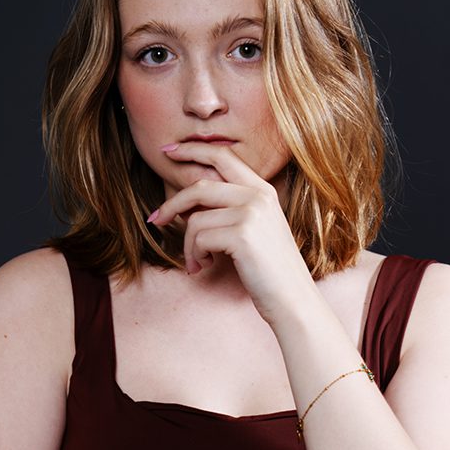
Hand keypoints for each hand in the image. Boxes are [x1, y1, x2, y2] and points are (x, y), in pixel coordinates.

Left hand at [149, 141, 317, 324]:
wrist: (293, 299)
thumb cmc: (270, 270)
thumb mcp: (256, 230)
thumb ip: (230, 209)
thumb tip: (186, 203)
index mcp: (263, 191)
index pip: (222, 157)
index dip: (192, 150)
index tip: (169, 151)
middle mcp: (258, 197)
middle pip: (199, 187)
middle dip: (172, 204)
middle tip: (156, 219)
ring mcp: (251, 214)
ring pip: (195, 219)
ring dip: (188, 245)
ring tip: (197, 262)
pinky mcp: (242, 235)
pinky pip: (199, 238)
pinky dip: (194, 255)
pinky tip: (205, 266)